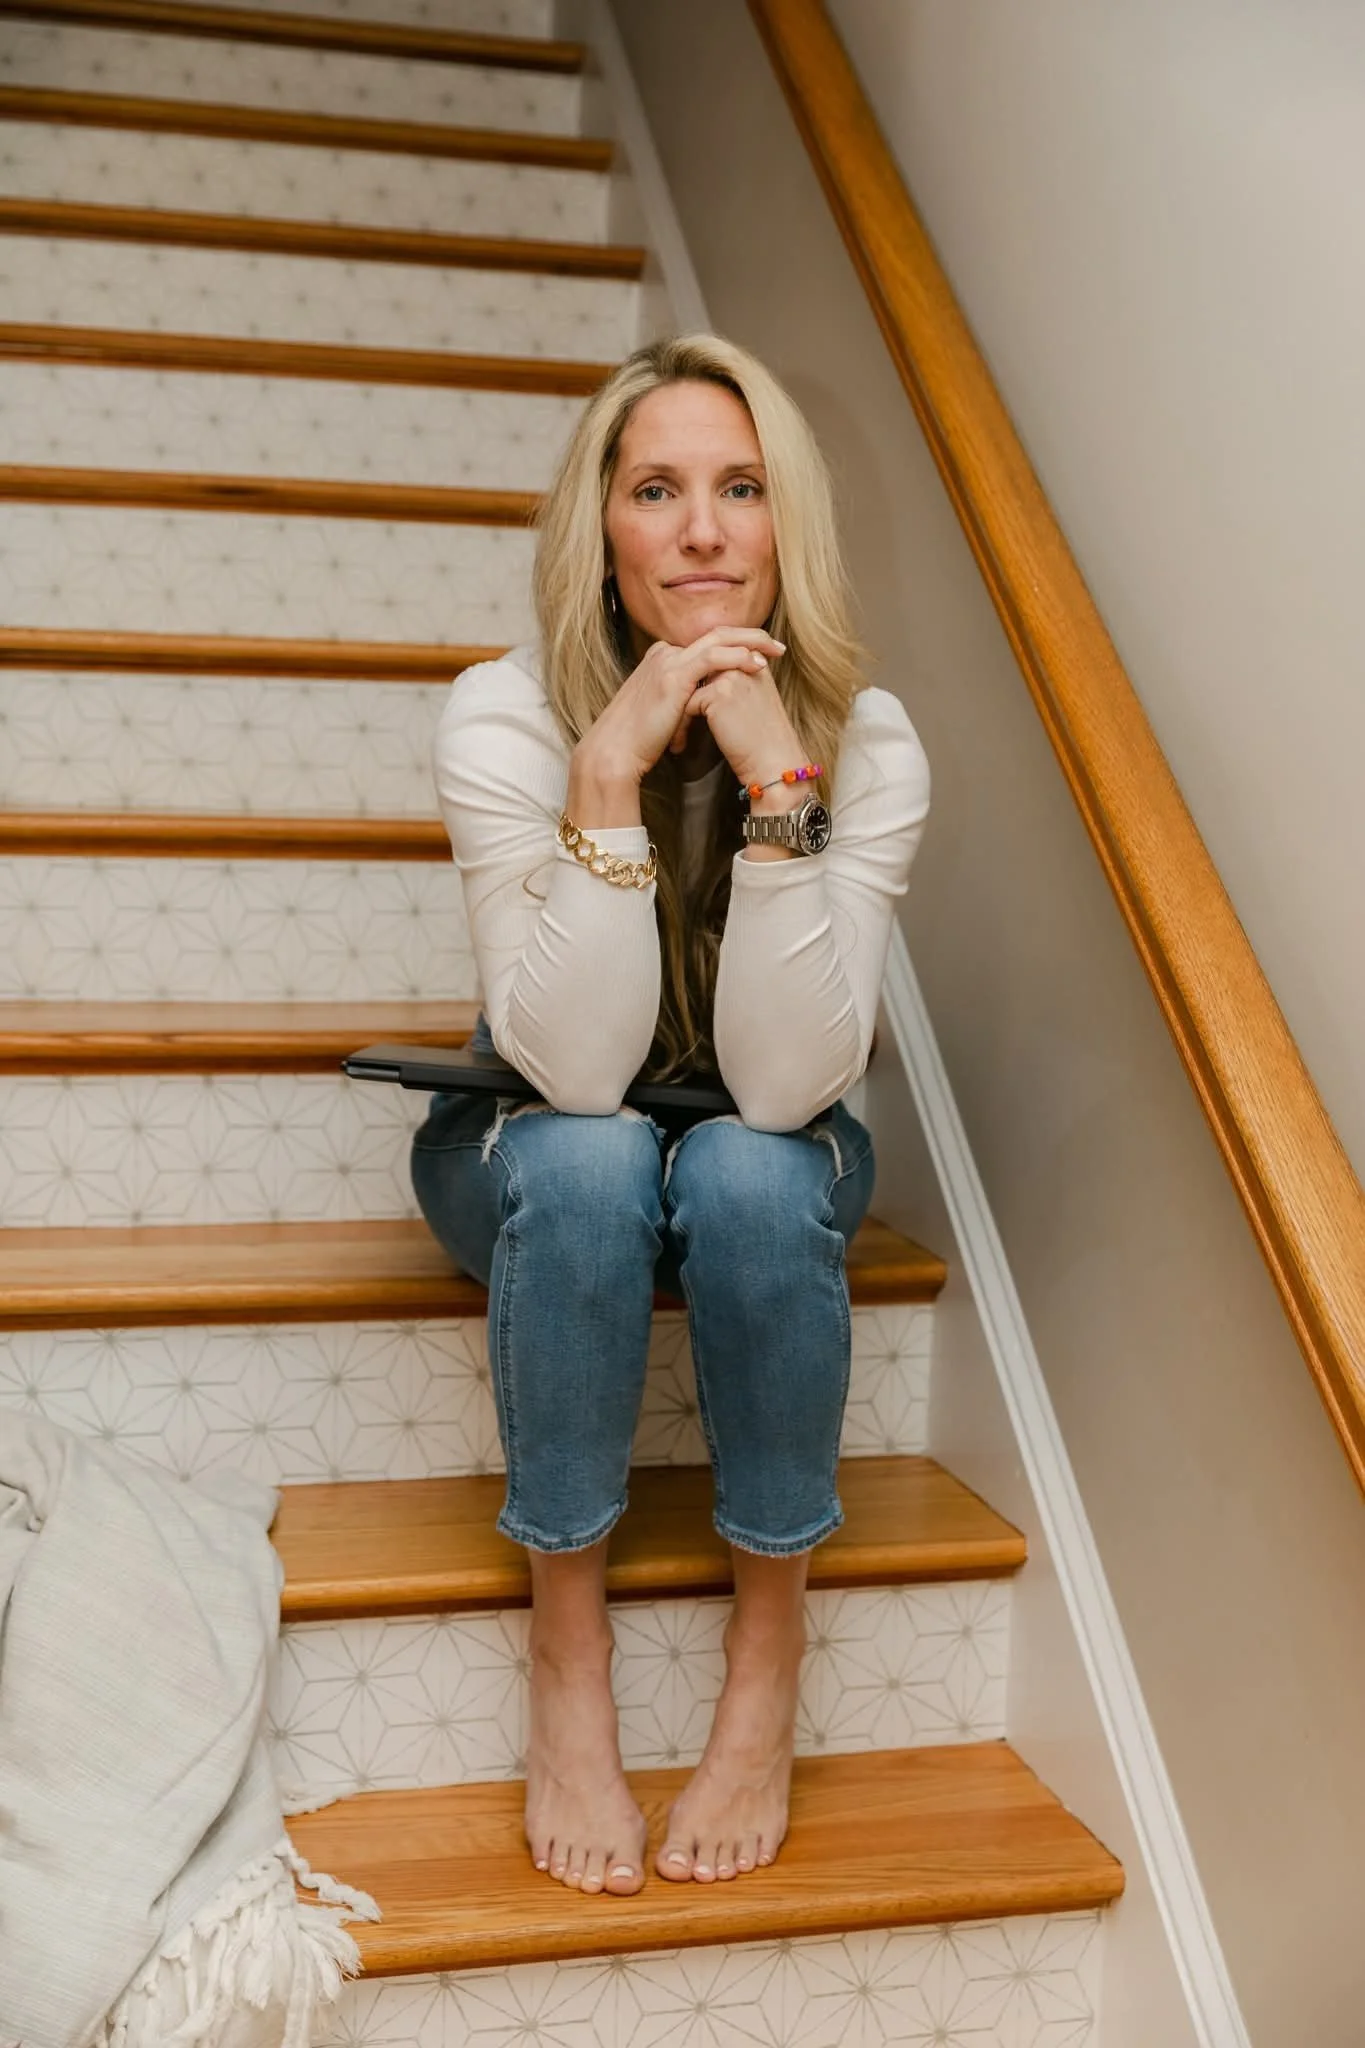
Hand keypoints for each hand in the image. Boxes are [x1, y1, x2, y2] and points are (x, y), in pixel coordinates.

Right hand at [574, 628, 786, 789]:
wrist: (616, 751)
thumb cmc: (640, 739)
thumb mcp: (665, 711)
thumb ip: (684, 699)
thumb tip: (704, 703)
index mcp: (663, 657)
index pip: (708, 642)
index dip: (738, 644)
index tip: (763, 654)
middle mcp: (665, 652)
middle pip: (716, 633)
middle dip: (752, 636)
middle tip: (778, 646)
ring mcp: (668, 661)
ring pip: (719, 639)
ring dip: (752, 642)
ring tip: (776, 651)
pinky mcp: (673, 676)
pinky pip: (713, 658)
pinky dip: (738, 657)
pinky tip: (758, 664)